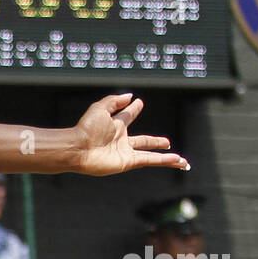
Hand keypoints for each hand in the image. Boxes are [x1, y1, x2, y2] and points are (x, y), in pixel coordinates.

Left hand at [73, 93, 189, 175]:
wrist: (78, 148)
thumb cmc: (86, 129)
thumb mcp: (100, 108)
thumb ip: (115, 101)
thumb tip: (130, 96)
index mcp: (114, 125)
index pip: (128, 116)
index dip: (134, 109)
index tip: (139, 103)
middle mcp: (121, 140)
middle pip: (143, 140)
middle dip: (154, 141)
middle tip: (166, 142)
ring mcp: (125, 152)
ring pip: (150, 154)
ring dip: (165, 157)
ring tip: (179, 159)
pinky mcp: (127, 162)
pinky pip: (149, 160)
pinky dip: (163, 160)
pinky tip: (176, 160)